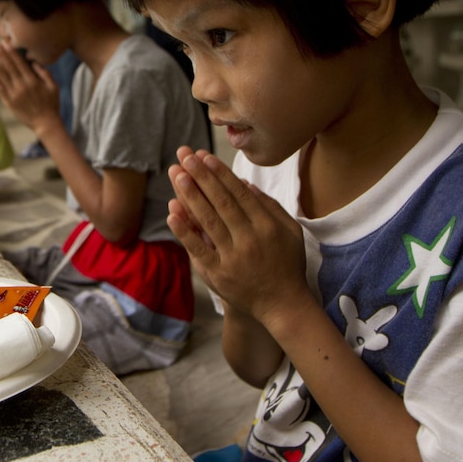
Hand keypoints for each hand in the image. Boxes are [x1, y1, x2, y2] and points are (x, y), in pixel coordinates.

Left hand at [0, 40, 59, 132]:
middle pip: (8, 67)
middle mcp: (22, 86)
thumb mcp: (53, 86)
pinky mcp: (9, 103)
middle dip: (0, 54)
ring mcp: (14, 95)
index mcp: (32, 80)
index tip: (5, 42)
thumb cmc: (51, 103)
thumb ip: (44, 72)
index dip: (11, 52)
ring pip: (2, 77)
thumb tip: (33, 62)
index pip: (19, 62)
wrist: (46, 123)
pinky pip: (0, 90)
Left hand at [167, 147, 307, 323]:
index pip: (238, 193)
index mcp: (267, 225)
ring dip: (191, 196)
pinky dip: (185, 232)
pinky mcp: (219, 275)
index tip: (204, 156)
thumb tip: (245, 183)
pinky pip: (198, 250)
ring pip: (208, 222)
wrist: (283, 305)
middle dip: (201, 176)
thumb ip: (270, 206)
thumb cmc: (287, 264)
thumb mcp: (290, 231)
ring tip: (177, 174)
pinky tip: (172, 213)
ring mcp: (233, 258)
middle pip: (221, 202)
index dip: (220, 173)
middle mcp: (250, 239)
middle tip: (185, 156)